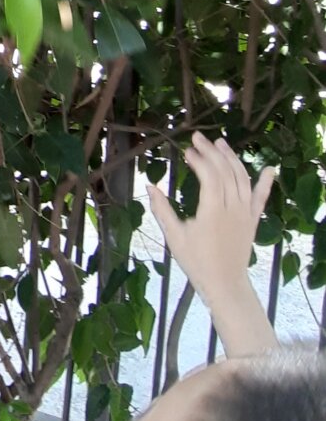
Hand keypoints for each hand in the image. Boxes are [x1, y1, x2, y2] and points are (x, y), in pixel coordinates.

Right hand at [148, 133, 274, 310]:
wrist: (224, 283)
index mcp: (213, 211)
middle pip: (225, 172)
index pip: (210, 176)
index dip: (199, 159)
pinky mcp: (253, 220)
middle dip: (212, 152)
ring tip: (220, 142)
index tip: (186, 150)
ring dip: (232, 158)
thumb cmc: (197, 261)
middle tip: (198, 138)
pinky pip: (261, 198)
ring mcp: (246, 213)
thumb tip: (150, 186)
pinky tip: (270, 168)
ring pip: (242, 179)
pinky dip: (266, 182)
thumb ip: (162, 210)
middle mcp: (233, 208)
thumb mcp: (174, 236)